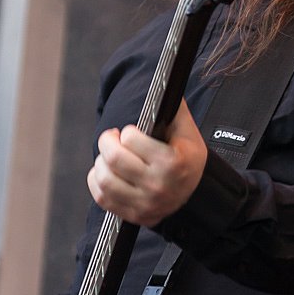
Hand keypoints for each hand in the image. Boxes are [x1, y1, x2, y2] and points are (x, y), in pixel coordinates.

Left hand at [87, 98, 206, 226]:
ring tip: (110, 156)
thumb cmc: (188, 157)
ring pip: (103, 179)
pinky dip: (97, 181)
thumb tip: (163, 79)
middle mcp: (159, 187)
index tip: (131, 132)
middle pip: (113, 159)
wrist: (196, 194)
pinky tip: (106, 172)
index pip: (131, 140)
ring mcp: (145, 205)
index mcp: (173, 163)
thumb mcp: (187, 131)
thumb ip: (173, 107)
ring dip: (101, 162)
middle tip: (112, 138)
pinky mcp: (133, 216)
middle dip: (107, 141)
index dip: (128, 132)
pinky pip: (102, 198)